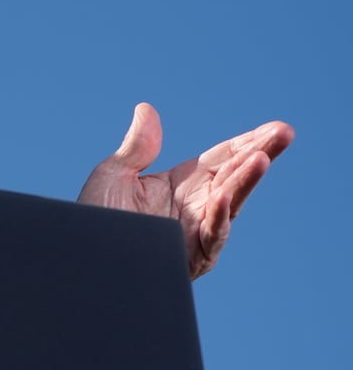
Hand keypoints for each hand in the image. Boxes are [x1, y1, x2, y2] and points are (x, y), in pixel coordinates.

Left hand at [77, 103, 293, 278]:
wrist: (84, 259)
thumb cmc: (94, 220)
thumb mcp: (113, 176)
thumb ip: (137, 147)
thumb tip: (146, 110)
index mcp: (182, 183)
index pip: (223, 158)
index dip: (249, 142)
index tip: (277, 128)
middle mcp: (196, 205)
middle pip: (236, 175)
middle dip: (261, 153)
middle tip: (284, 133)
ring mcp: (197, 231)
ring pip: (230, 203)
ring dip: (246, 181)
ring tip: (261, 158)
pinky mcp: (192, 257)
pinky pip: (210, 236)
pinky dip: (218, 217)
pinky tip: (222, 196)